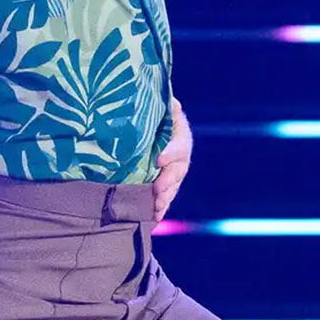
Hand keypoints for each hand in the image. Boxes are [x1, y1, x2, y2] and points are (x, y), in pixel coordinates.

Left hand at [153, 98, 191, 221]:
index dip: (172, 152)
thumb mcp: (154, 102)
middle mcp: (178, 152)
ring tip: (155, 209)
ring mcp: (172, 168)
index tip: (159, 160)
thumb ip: (161, 103)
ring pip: (172, 186)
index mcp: (178, 131)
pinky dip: (160, 207)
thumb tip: (169, 102)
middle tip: (157, 191)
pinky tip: (153, 218)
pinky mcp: (162, 180)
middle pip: (178, 170)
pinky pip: (164, 195)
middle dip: (168, 182)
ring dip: (165, 199)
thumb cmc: (146, 106)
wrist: (139, 120)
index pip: (180, 143)